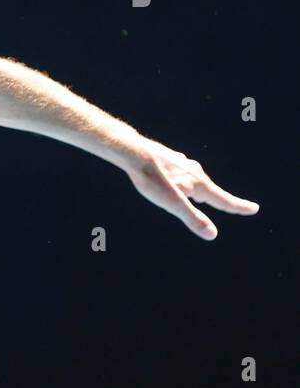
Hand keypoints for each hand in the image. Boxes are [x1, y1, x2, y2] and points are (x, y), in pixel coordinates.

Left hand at [123, 138, 258, 239]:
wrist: (133, 152)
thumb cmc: (152, 179)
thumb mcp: (172, 204)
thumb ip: (192, 218)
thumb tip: (213, 234)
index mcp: (199, 184)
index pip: (224, 200)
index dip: (239, 207)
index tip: (254, 209)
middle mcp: (195, 172)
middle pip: (211, 191)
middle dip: (221, 201)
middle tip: (234, 206)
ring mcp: (182, 164)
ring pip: (196, 180)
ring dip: (202, 190)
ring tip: (203, 198)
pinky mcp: (169, 159)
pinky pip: (183, 172)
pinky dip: (186, 180)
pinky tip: (177, 177)